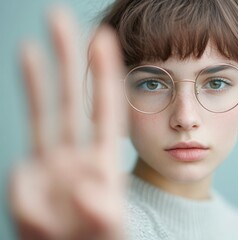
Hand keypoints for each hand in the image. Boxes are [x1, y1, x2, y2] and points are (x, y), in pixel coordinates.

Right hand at [9, 6, 125, 239]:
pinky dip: (28, 172)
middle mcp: (77, 156)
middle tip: (62, 18)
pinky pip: (24, 172)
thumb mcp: (108, 231)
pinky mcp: (27, 181)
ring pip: (43, 115)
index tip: (103, 37)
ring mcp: (50, 165)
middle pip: (72, 99)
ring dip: (38, 80)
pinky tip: (37, 173)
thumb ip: (100, 212)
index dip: (104, 73)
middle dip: (68, 60)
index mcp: (104, 162)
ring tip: (31, 45)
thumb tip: (82, 186)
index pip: (106, 107)